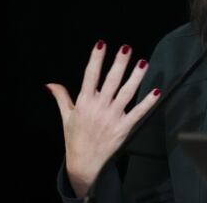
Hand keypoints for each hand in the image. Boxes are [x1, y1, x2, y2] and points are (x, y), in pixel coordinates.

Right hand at [46, 40, 159, 196]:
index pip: (90, 76)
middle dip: (119, 64)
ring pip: (126, 93)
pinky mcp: (124, 128)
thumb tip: (50, 84)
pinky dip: (147, 103)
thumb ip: (61, 97)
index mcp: (84, 102)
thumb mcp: (66, 116)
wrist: (84, 162)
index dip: (96, 59)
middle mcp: (99, 108)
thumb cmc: (75, 137)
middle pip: (111, 81)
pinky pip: (137, 113)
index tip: (102, 44)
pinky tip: (156, 91)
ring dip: (135, 78)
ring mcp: (112, 117)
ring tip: (143, 62)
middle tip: (126, 48)